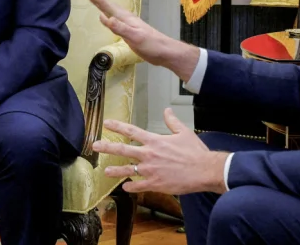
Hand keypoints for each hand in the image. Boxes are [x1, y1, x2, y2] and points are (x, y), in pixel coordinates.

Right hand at [78, 0, 175, 68]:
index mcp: (124, 17)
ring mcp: (126, 22)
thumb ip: (119, 28)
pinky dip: (105, 12)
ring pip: (109, 8)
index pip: (104, 4)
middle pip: (105, 3)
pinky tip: (104, 14)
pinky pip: (112, 17)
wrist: (166, 52)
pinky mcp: (128, 29)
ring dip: (98, 1)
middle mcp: (124, 17)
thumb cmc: (151, 45)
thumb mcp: (135, 37)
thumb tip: (103, 17)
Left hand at [92, 108, 227, 194]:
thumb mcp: (184, 132)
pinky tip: (126, 188)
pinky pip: (139, 186)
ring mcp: (150, 170)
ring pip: (127, 170)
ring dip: (115, 171)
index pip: (132, 131)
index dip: (118, 126)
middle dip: (107, 148)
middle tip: (95, 146)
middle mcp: (149, 155)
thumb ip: (172, 122)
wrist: (204, 170)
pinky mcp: (155, 184)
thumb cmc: (195, 151)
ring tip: (105, 172)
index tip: (106, 123)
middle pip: (123, 150)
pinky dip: (132, 187)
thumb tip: (167, 110)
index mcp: (155, 141)